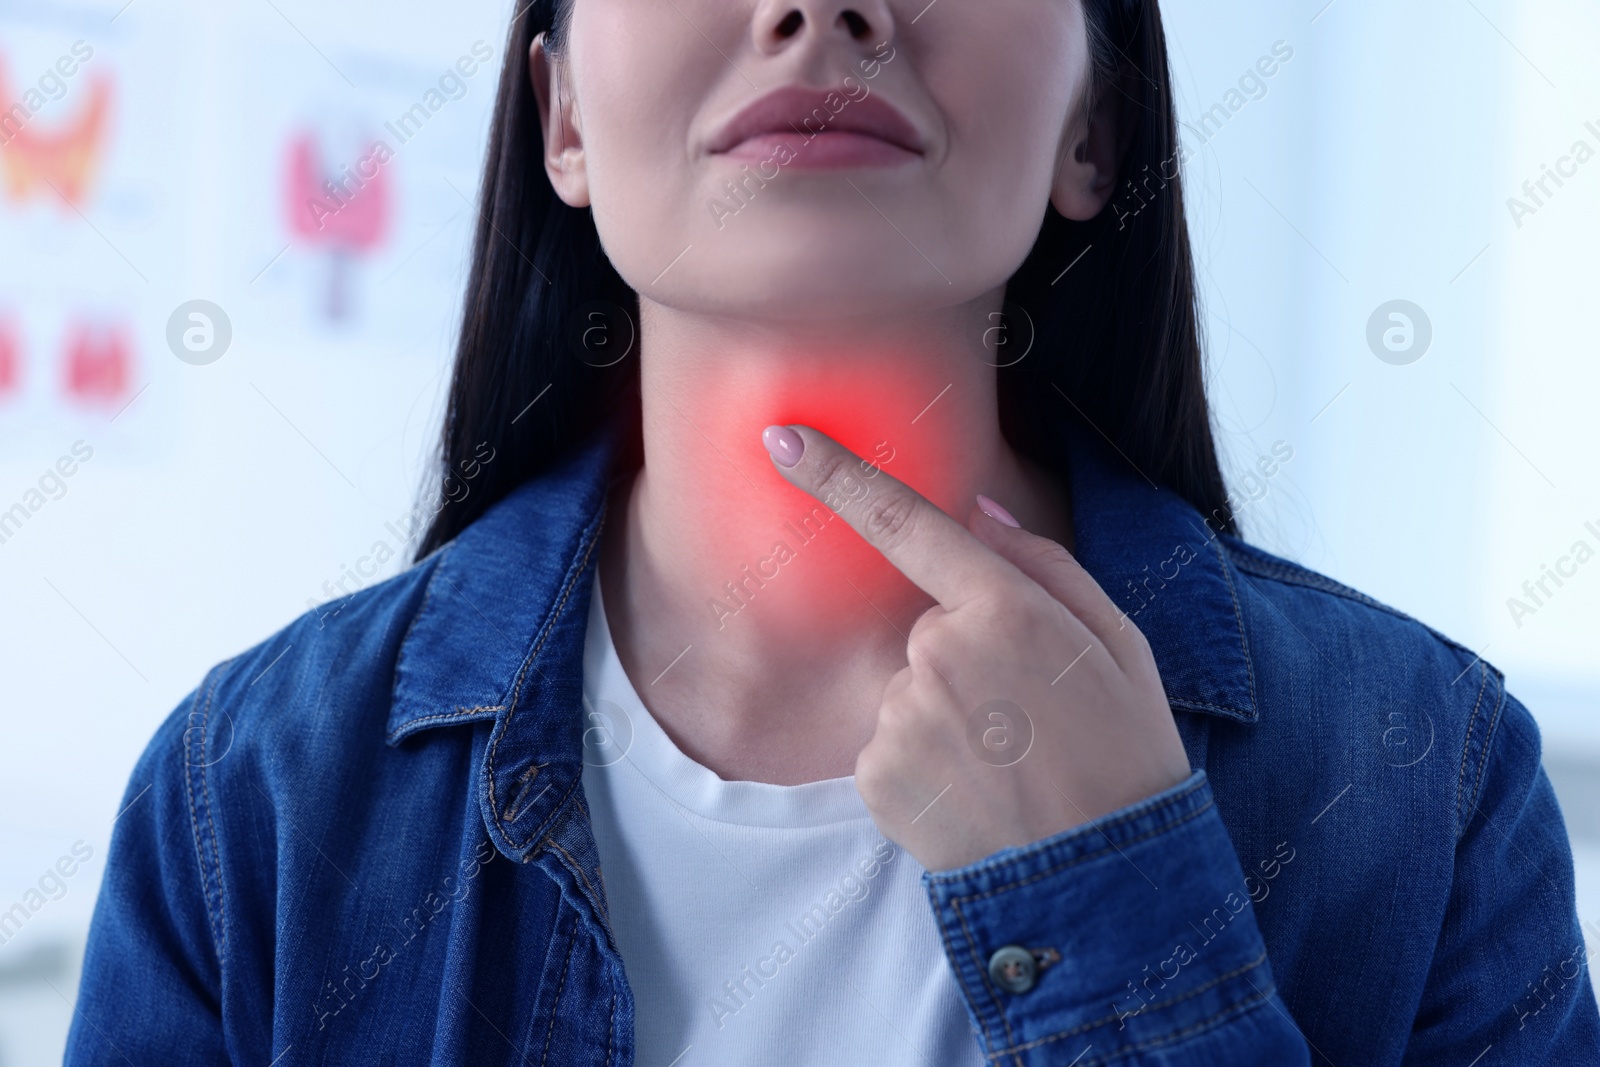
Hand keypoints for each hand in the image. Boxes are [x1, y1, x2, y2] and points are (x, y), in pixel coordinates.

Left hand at [761, 424, 1191, 870]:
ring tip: (1008, 766)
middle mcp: (939, 654)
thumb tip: (975, 514)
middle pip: (925, 630)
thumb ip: (1043, 565)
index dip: (837, 474)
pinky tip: (973, 793)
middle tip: (1027, 719)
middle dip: (964, 659)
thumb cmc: (1125, 753)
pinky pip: (888, 746)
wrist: (1103, 878)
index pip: (904, 523)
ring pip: (907, 690)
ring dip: (945, 718)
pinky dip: (923, 765)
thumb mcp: (1118, 641)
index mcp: (1006, 608)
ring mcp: (901, 717)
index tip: (783, 438)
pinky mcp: (875, 776)